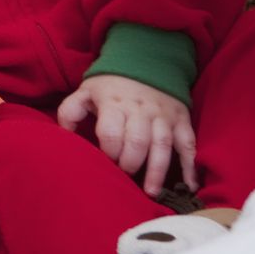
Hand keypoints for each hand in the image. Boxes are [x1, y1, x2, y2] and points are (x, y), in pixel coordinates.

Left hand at [57, 73, 197, 195]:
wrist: (144, 61)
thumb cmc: (110, 85)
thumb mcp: (85, 91)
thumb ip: (70, 112)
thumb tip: (64, 137)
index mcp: (114, 104)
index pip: (111, 133)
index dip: (108, 152)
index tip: (105, 165)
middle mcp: (141, 111)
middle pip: (138, 141)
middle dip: (130, 164)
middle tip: (125, 178)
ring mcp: (163, 116)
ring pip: (163, 145)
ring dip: (158, 170)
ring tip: (151, 193)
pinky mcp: (181, 120)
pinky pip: (188, 144)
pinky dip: (191, 165)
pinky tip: (190, 185)